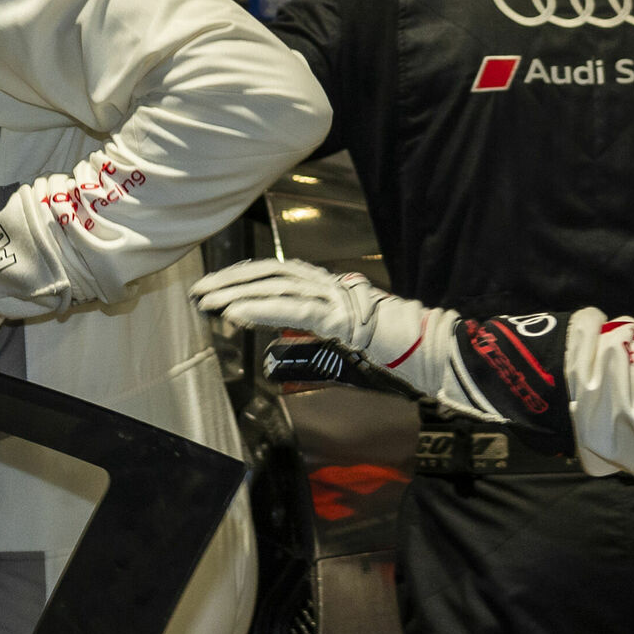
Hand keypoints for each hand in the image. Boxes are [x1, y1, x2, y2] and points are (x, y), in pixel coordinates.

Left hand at [193, 257, 427, 370]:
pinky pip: (295, 310)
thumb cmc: (393, 355)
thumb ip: (309, 351)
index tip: (215, 288)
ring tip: (209, 301)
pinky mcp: (343, 318)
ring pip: (278, 285)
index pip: (278, 275)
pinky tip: (235, 315)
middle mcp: (331, 286)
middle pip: (271, 273)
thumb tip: (274, 360)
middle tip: (200, 291)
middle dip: (232, 281)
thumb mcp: (342, 353)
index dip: (244, 278)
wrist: (434, 355)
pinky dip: (262, 310)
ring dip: (238, 292)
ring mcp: (338, 298)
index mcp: (330, 290)